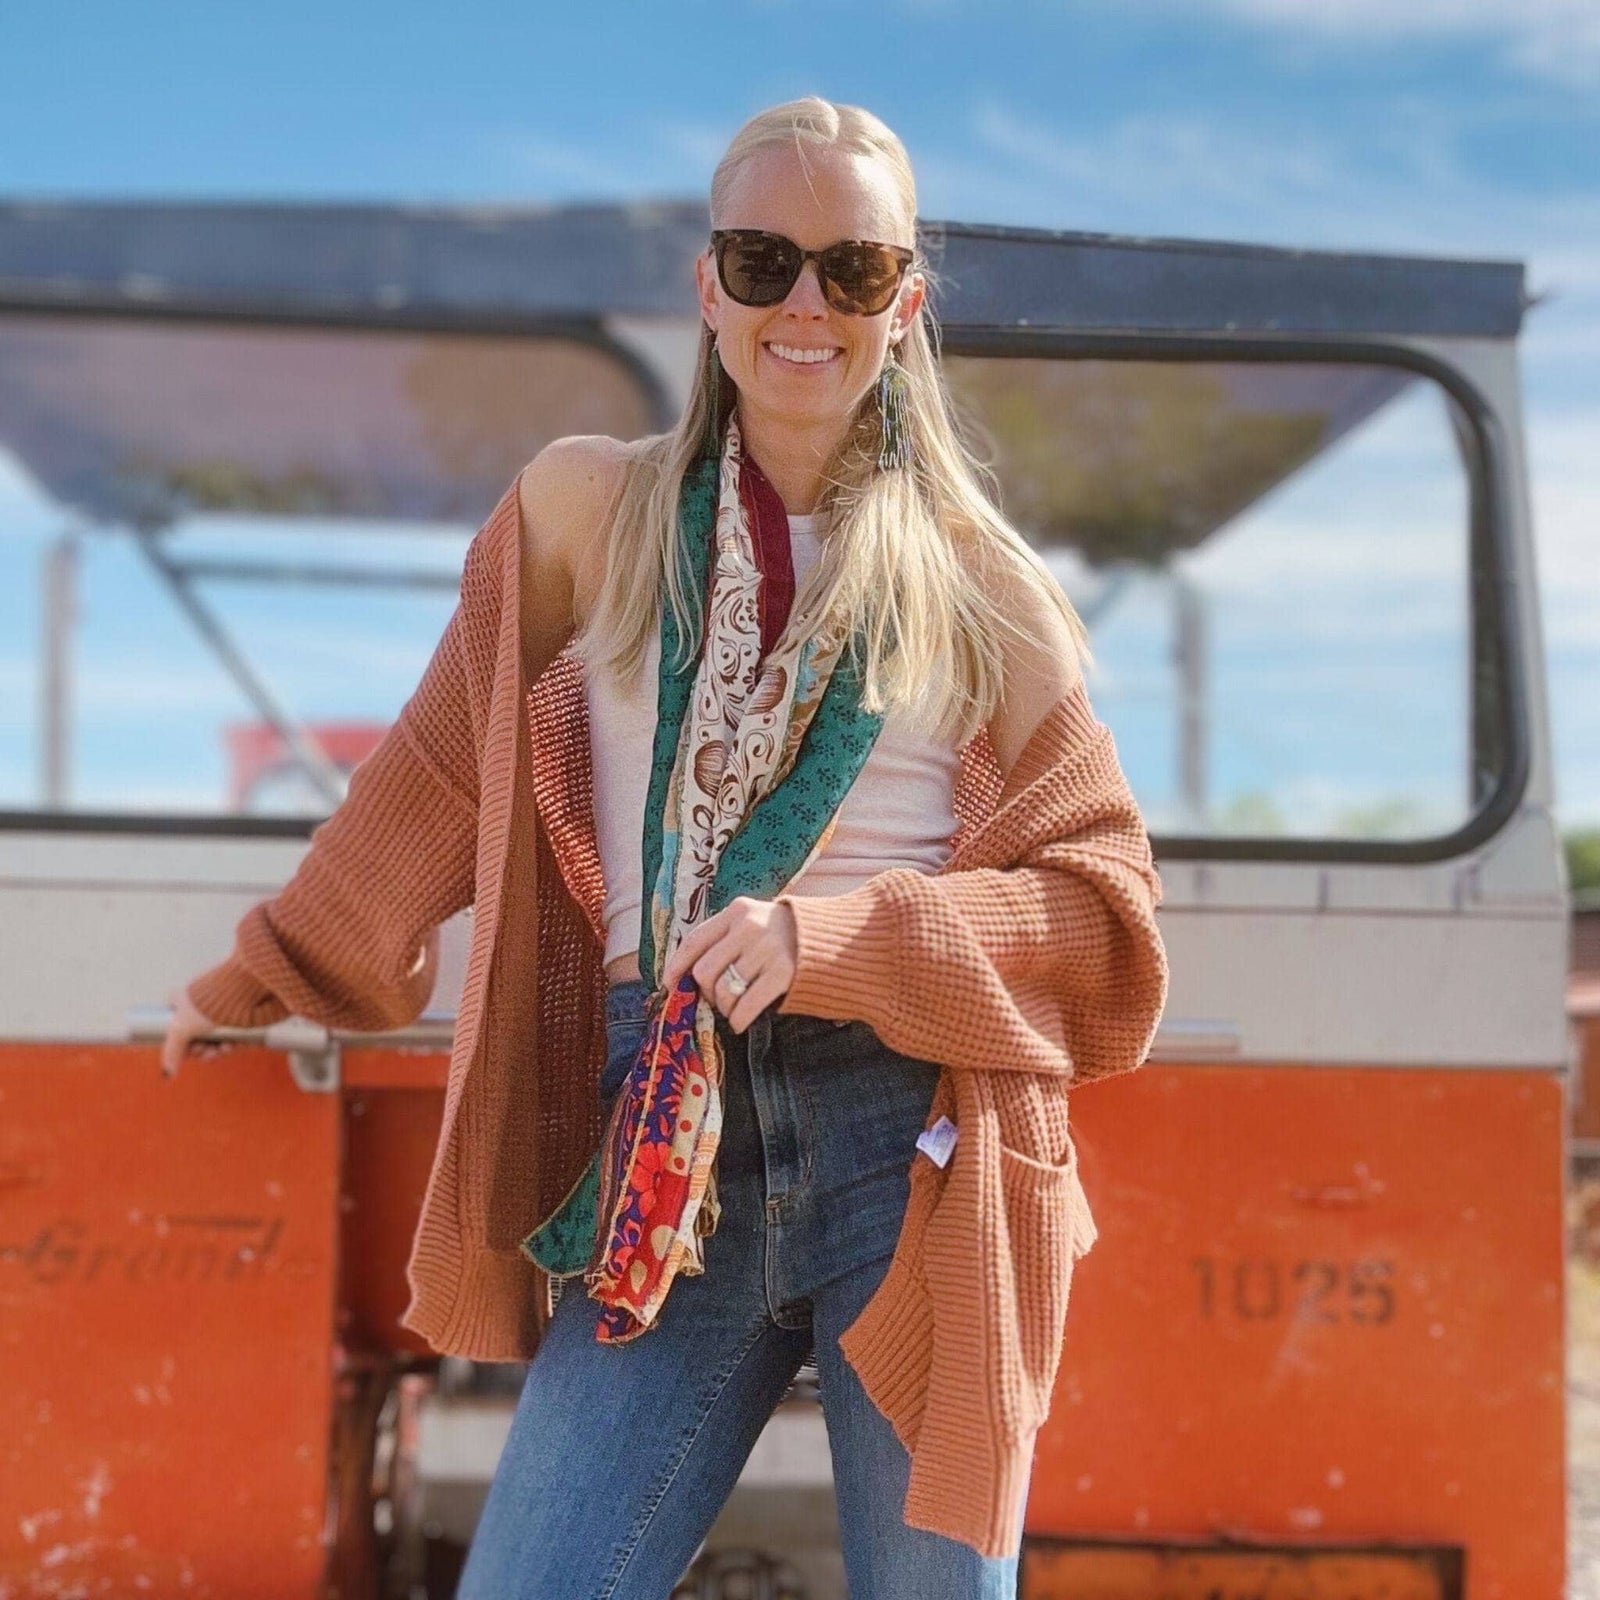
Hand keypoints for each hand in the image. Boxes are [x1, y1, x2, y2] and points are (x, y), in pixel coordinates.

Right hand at [160, 986, 231, 1078]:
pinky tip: (229, 1048)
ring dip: (213, 1050)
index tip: (181, 1049)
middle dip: (198, 1049)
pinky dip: (228, 1046)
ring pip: (213, 1040)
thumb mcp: (181, 1029)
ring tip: (217, 1052)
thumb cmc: (209, 1006)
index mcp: (184, 1000)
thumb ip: (172, 1051)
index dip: (176, 1040)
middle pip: (194, 1036)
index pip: (173, 1022)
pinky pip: (230, 1038)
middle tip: (202, 1051)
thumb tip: (167, 1073)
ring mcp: (221, 1012)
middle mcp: (201, 1005)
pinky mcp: (238, 1019)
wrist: (246, 994)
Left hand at [659, 896, 797, 1034]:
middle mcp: (749, 927)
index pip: (694, 940)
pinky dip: (738, 1020)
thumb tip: (687, 975)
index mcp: (737, 911)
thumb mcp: (754, 921)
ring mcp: (767, 949)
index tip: (669, 985)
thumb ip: (726, 938)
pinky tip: (740, 1022)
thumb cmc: (786, 934)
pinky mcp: (783, 973)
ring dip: (724, 1008)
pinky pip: (745, 1006)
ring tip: (733, 1009)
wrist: (835, 937)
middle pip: (705, 970)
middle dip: (706, 993)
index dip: (677, 966)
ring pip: (724, 991)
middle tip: (716, 1000)